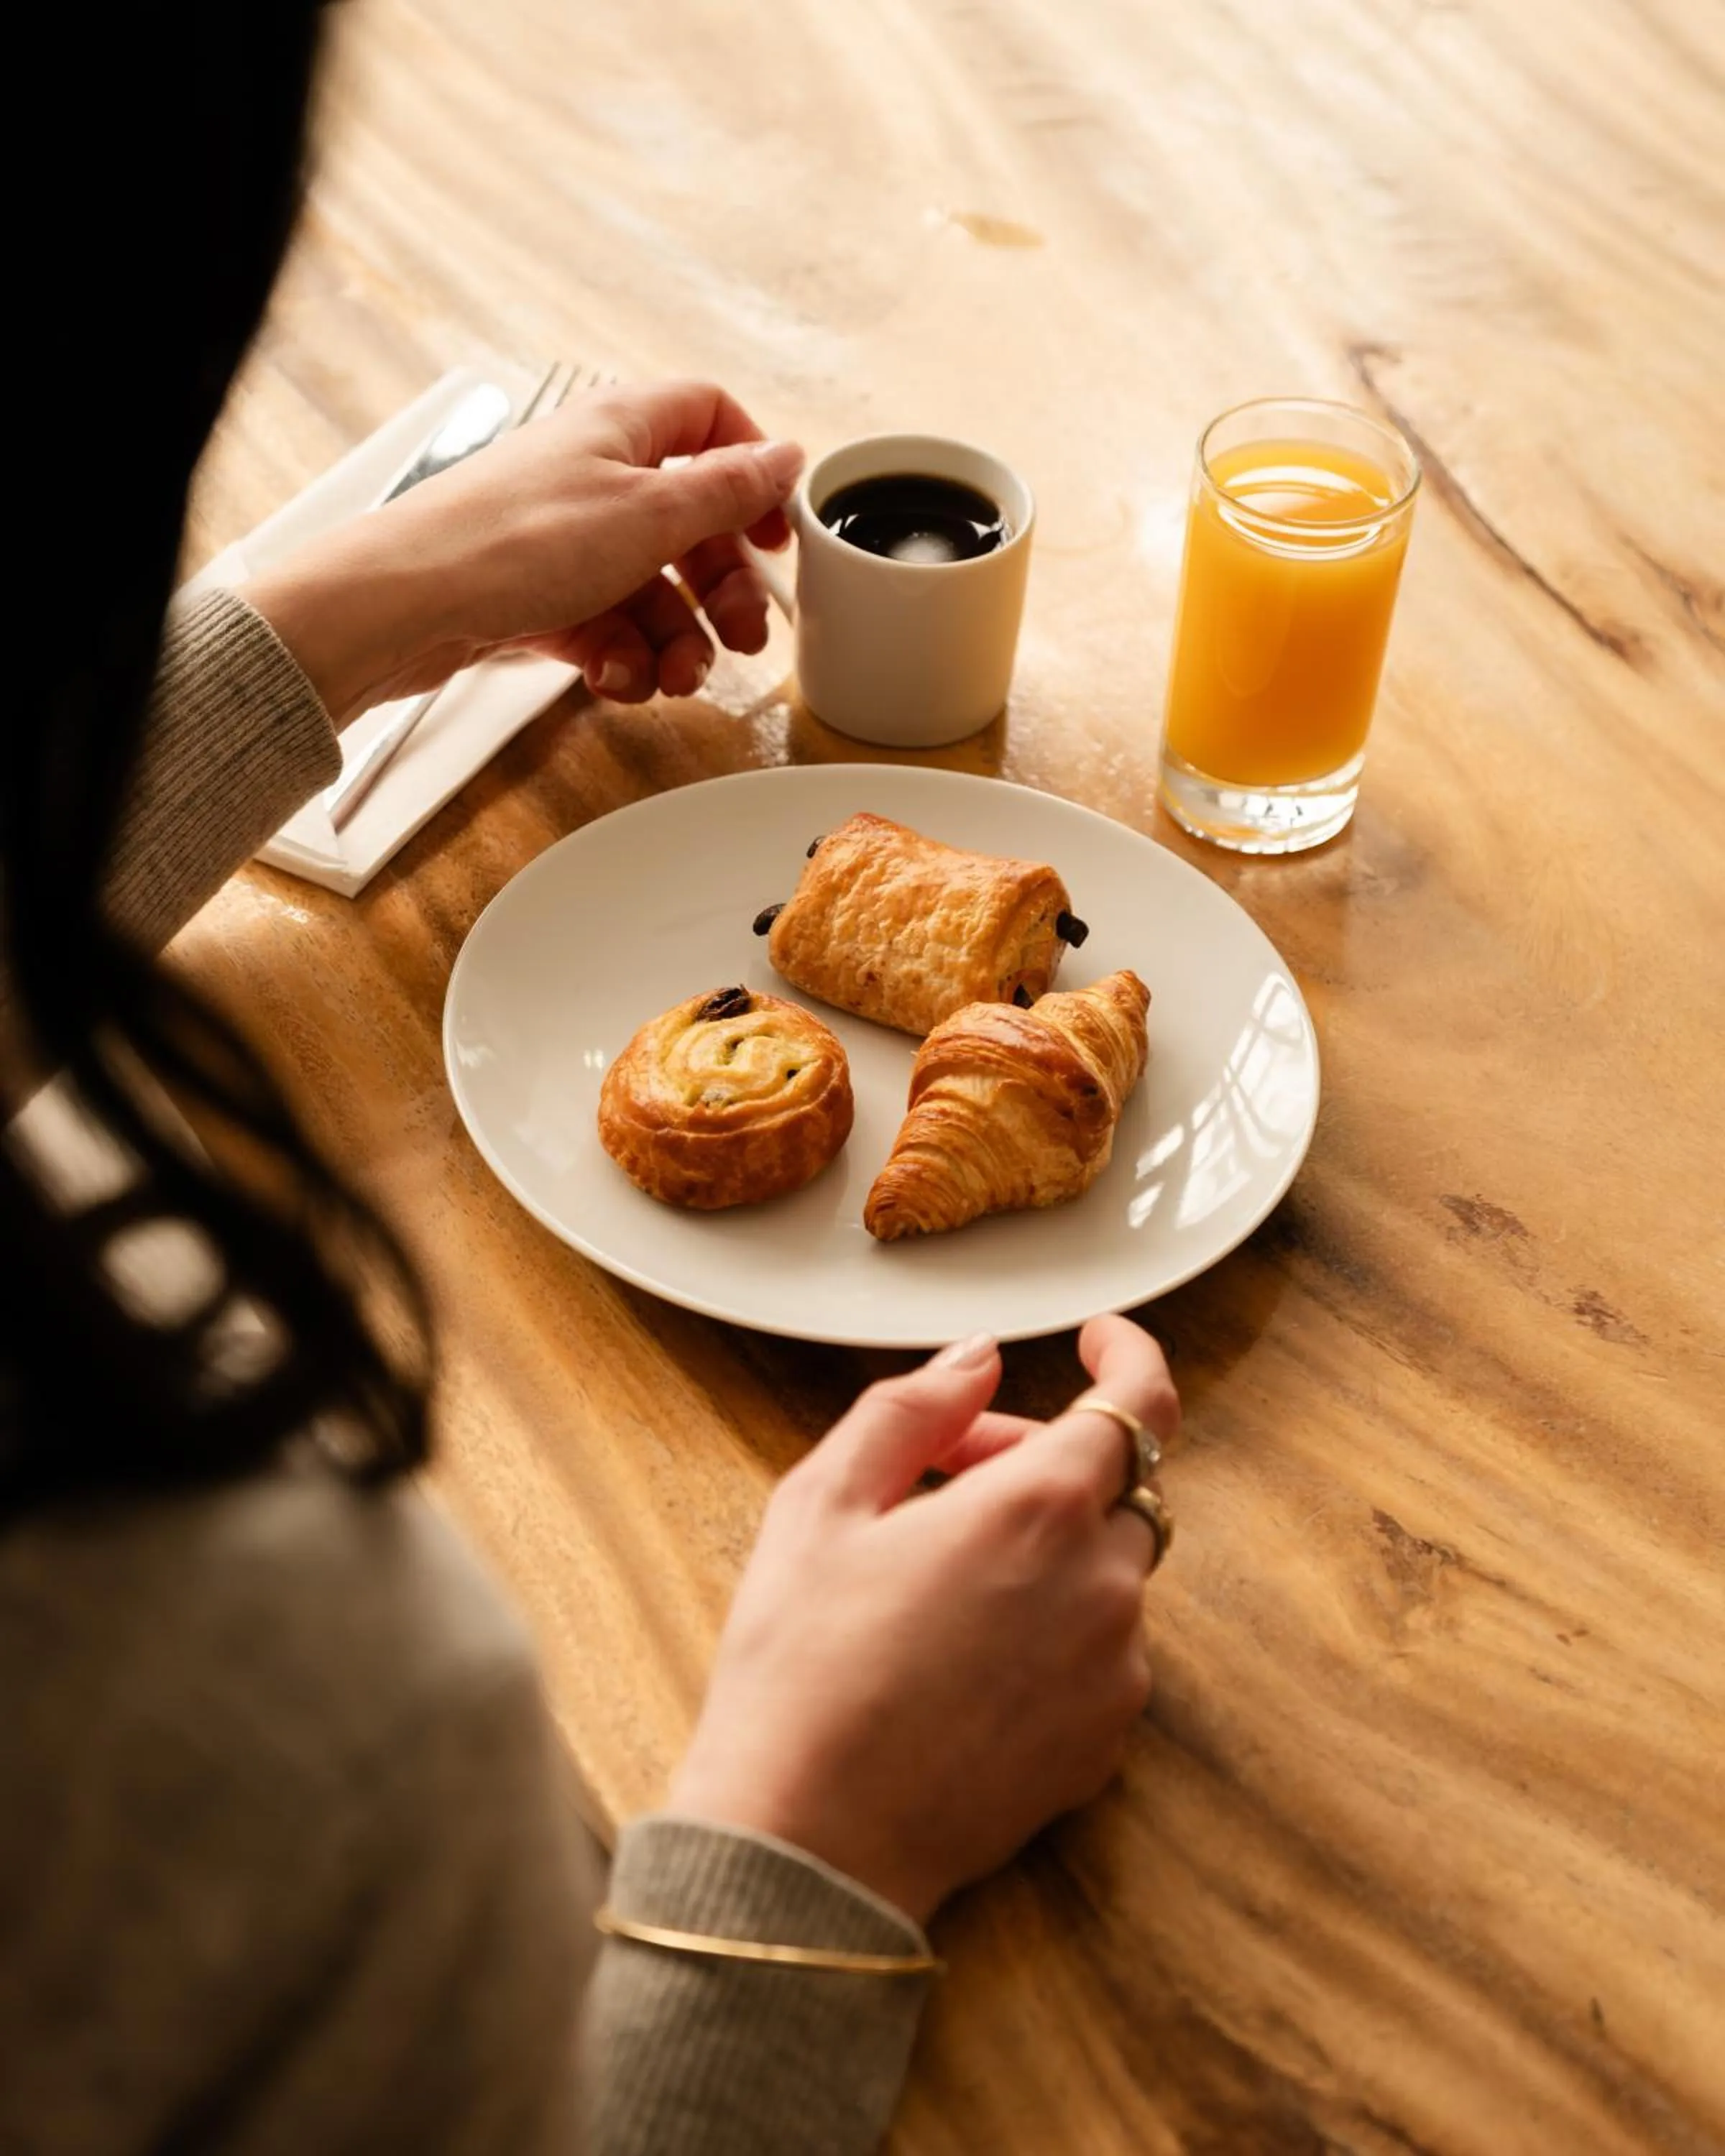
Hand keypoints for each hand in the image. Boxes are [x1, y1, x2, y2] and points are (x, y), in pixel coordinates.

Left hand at [243, 380, 803, 722]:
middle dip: (721, 588)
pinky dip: (619, 658)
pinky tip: (615, 679)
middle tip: (743, 637)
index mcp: (621, 428)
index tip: (772, 532)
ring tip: (675, 679)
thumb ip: (726, 489)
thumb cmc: (512, 542)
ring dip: (676, 641)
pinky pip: (602, 627)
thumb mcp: (648, 513)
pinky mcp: (533, 598)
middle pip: (688, 523)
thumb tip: (785, 456)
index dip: (750, 473)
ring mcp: (561, 540)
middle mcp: (591, 476)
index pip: (708, 419)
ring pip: (649, 589)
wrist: (403, 606)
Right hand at [668, 1314, 1180, 1924]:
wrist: (808, 1847)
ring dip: (1048, 1543)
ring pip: (1108, 1569)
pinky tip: (965, 1651)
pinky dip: (1055, 1623)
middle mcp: (1102, 1587)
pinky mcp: (1104, 1746)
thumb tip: (980, 1360)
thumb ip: (911, 1410)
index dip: (1129, 1355)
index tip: (1096, 1339)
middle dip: (1042, 1457)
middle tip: (949, 1472)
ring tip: (943, 1570)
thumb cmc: (800, 1669)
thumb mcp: (822, 1505)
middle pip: (1113, 1486)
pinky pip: (1102, 1650)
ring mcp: (1114, 1674)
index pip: (1141, 1404)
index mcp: (1039, 1511)